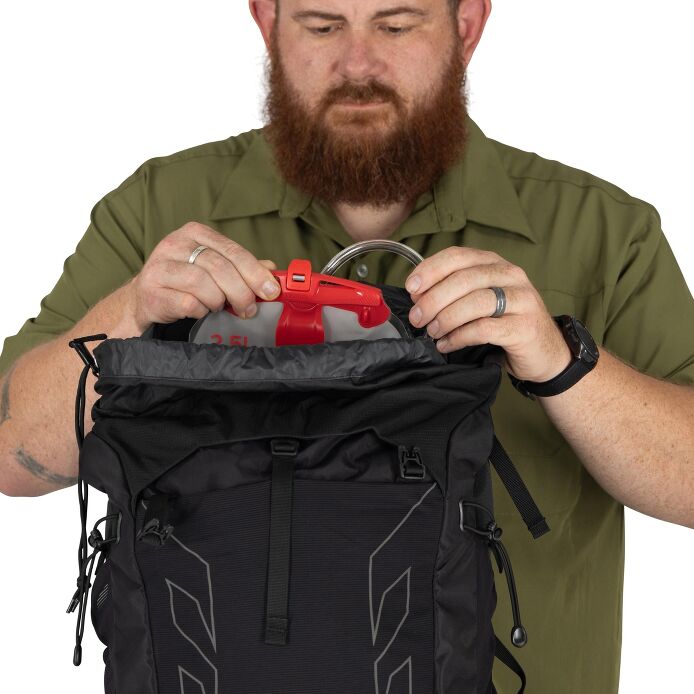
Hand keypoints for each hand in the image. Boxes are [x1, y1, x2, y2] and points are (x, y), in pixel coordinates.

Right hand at [127, 221, 279, 332]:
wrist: (144, 299)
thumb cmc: (184, 283)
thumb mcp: (213, 269)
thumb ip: (241, 267)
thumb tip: (271, 269)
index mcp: (195, 233)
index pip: (233, 250)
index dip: (255, 272)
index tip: (270, 291)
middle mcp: (175, 244)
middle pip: (220, 267)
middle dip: (241, 292)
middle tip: (248, 309)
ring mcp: (161, 266)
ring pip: (202, 284)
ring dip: (217, 301)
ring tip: (217, 307)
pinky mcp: (152, 290)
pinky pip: (187, 303)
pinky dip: (200, 311)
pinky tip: (200, 311)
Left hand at [405, 247, 572, 382]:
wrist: (545, 354)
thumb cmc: (505, 324)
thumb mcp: (480, 300)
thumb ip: (454, 292)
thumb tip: (417, 294)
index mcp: (495, 263)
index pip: (458, 256)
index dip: (430, 270)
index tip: (411, 288)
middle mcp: (511, 275)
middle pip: (463, 279)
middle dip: (433, 299)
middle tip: (417, 317)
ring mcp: (521, 300)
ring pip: (475, 302)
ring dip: (446, 318)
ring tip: (432, 332)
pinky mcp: (525, 327)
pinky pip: (485, 328)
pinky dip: (459, 337)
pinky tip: (446, 344)